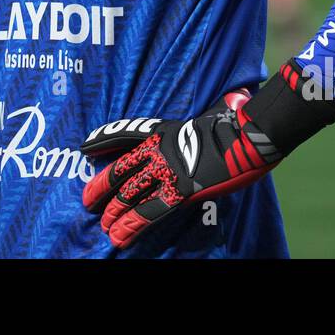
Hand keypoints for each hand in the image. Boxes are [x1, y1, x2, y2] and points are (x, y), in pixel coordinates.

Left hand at [80, 88, 280, 248]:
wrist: (250, 135)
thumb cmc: (239, 122)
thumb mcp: (220, 110)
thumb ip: (220, 108)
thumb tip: (237, 98)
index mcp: (165, 130)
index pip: (126, 133)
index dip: (103, 139)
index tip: (84, 147)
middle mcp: (160, 150)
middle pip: (121, 169)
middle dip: (101, 186)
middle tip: (87, 199)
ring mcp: (168, 171)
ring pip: (130, 194)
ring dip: (114, 212)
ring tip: (104, 226)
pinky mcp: (180, 191)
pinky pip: (150, 211)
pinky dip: (132, 225)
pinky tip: (120, 236)